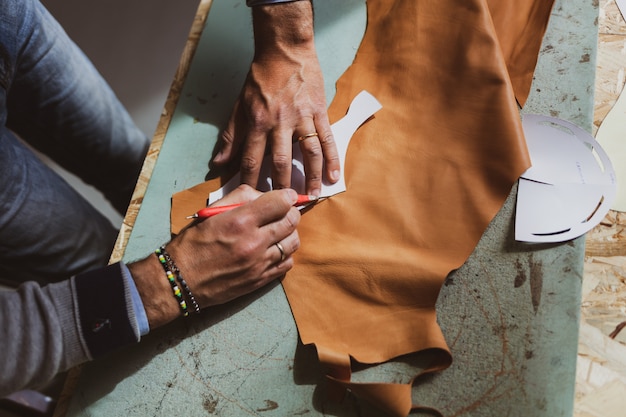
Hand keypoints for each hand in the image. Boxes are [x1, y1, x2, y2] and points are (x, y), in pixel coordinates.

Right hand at [129, 185, 300, 327]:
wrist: (181, 280)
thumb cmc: (193, 243)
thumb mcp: (211, 212)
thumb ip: (239, 199)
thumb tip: (264, 195)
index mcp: (240, 221)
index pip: (280, 202)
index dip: (287, 196)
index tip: (286, 196)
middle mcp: (254, 242)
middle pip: (292, 221)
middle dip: (290, 212)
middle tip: (282, 212)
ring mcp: (259, 263)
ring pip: (293, 242)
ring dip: (289, 233)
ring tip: (278, 231)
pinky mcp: (260, 280)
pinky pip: (287, 263)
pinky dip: (285, 254)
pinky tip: (273, 250)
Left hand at [212, 1, 339, 196]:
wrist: (284, 51)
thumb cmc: (261, 78)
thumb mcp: (240, 105)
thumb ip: (231, 135)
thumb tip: (219, 162)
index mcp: (258, 122)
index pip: (252, 159)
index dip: (251, 181)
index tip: (252, 198)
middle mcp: (280, 122)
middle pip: (281, 161)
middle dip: (281, 185)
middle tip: (283, 204)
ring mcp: (302, 118)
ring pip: (308, 153)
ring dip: (311, 176)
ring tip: (312, 195)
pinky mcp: (318, 112)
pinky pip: (326, 138)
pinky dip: (332, 158)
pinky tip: (334, 175)